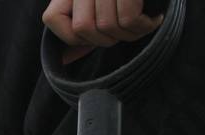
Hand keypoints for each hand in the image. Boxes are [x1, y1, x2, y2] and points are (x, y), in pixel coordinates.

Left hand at [43, 0, 163, 62]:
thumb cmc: (131, 3)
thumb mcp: (97, 11)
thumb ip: (77, 29)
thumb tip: (65, 58)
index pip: (52, 17)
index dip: (74, 36)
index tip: (95, 37)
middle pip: (83, 27)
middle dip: (105, 40)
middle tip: (124, 32)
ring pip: (106, 25)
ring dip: (128, 34)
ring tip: (141, 25)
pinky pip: (128, 18)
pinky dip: (143, 26)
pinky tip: (153, 20)